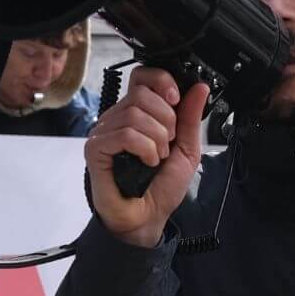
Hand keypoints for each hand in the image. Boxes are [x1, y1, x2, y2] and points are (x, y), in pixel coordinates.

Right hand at [84, 68, 209, 247]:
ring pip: (134, 113)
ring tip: (157, 158)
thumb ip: (190, 118)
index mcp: (139, 114)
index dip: (161, 81)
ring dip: (156, 138)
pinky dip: (144, 148)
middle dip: (166, 119)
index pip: (142, 76)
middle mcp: (118, 118)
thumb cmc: (161, 188)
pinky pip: (123, 133)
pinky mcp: (96, 149)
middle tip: (167, 144)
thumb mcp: (186, 149)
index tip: (176, 100)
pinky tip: (147, 162)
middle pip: (141, 93)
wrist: (147, 219)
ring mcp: (104, 133)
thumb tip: (199, 88)